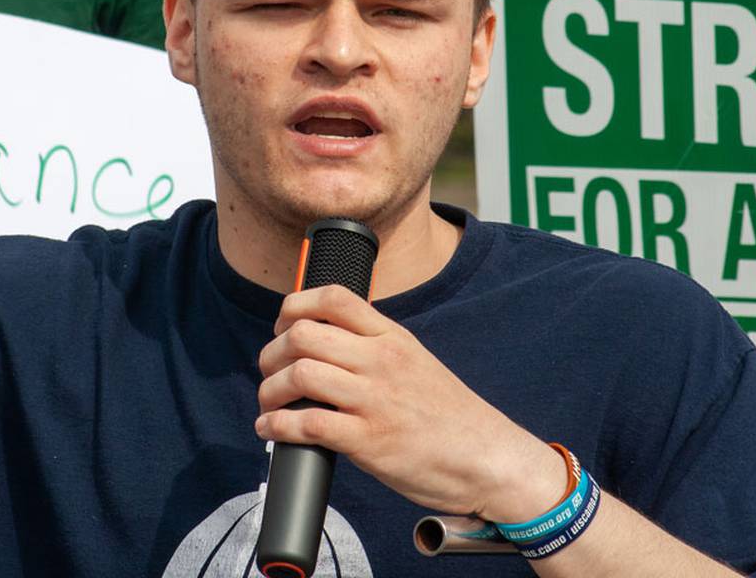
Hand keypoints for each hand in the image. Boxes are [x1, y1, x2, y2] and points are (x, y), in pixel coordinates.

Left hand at [256, 285, 564, 521]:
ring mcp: (375, 400)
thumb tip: (327, 340)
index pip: (333, 298)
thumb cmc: (449, 416)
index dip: (294, 308)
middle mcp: (381, 361)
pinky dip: (277, 427)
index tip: (282, 329)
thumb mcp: (415, 361)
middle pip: (304, 334)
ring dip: (270, 391)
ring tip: (269, 405)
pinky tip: (271, 432)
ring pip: (300, 375)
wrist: (487, 458)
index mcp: (392, 337)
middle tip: (269, 371)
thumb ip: (375, 347)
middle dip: (272, 353)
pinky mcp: (369, 441)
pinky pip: (308, 424)